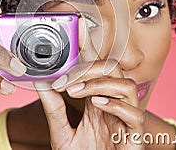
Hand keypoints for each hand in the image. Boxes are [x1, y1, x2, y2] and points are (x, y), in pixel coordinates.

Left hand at [35, 18, 144, 148]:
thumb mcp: (61, 133)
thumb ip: (53, 109)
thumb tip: (41, 83)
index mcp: (98, 101)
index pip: (99, 70)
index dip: (91, 53)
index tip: (76, 39)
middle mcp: (114, 106)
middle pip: (115, 71)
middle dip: (92, 68)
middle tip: (67, 78)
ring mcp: (125, 120)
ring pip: (126, 85)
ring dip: (101, 83)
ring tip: (77, 91)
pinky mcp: (134, 137)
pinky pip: (134, 113)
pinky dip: (116, 104)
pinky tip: (97, 104)